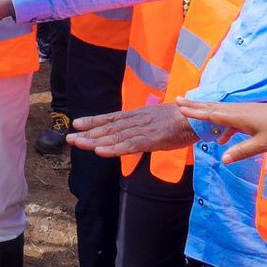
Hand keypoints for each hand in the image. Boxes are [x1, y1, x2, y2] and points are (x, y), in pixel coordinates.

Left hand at [67, 104, 198, 156]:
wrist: (197, 118)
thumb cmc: (181, 120)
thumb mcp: (158, 120)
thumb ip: (145, 126)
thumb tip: (134, 131)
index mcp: (138, 115)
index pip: (112, 118)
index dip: (94, 120)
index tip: (76, 123)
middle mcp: (137, 120)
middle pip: (108, 127)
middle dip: (88, 132)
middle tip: (69, 137)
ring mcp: (143, 129)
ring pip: (114, 136)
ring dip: (95, 141)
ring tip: (78, 143)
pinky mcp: (151, 140)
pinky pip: (129, 146)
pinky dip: (113, 149)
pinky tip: (100, 151)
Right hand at [176, 97, 266, 163]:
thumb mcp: (262, 145)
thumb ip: (241, 152)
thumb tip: (223, 159)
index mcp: (238, 116)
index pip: (212, 114)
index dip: (195, 112)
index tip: (179, 108)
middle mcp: (239, 110)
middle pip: (212, 107)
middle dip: (195, 105)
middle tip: (178, 100)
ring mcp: (245, 110)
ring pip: (220, 111)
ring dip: (206, 112)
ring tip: (193, 114)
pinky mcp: (252, 114)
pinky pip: (230, 117)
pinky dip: (222, 124)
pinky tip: (223, 138)